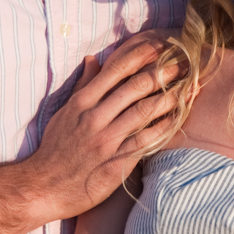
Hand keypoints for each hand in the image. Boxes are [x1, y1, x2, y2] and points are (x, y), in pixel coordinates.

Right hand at [28, 34, 183, 219]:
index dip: (142, 55)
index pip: (116, 69)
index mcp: (82, 102)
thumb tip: (92, 59)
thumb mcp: (64, 112)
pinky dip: (164, 127)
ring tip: (189, 87)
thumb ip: (82, 86)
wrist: (43, 187)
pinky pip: (146, 140)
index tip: (161, 46)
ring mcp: (106, 139)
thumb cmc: (55, 149)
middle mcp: (95, 117)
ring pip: (144, 111)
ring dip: (170, 97)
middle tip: (185, 63)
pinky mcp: (116, 162)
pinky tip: (178, 118)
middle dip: (163, 72)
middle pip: (136, 86)